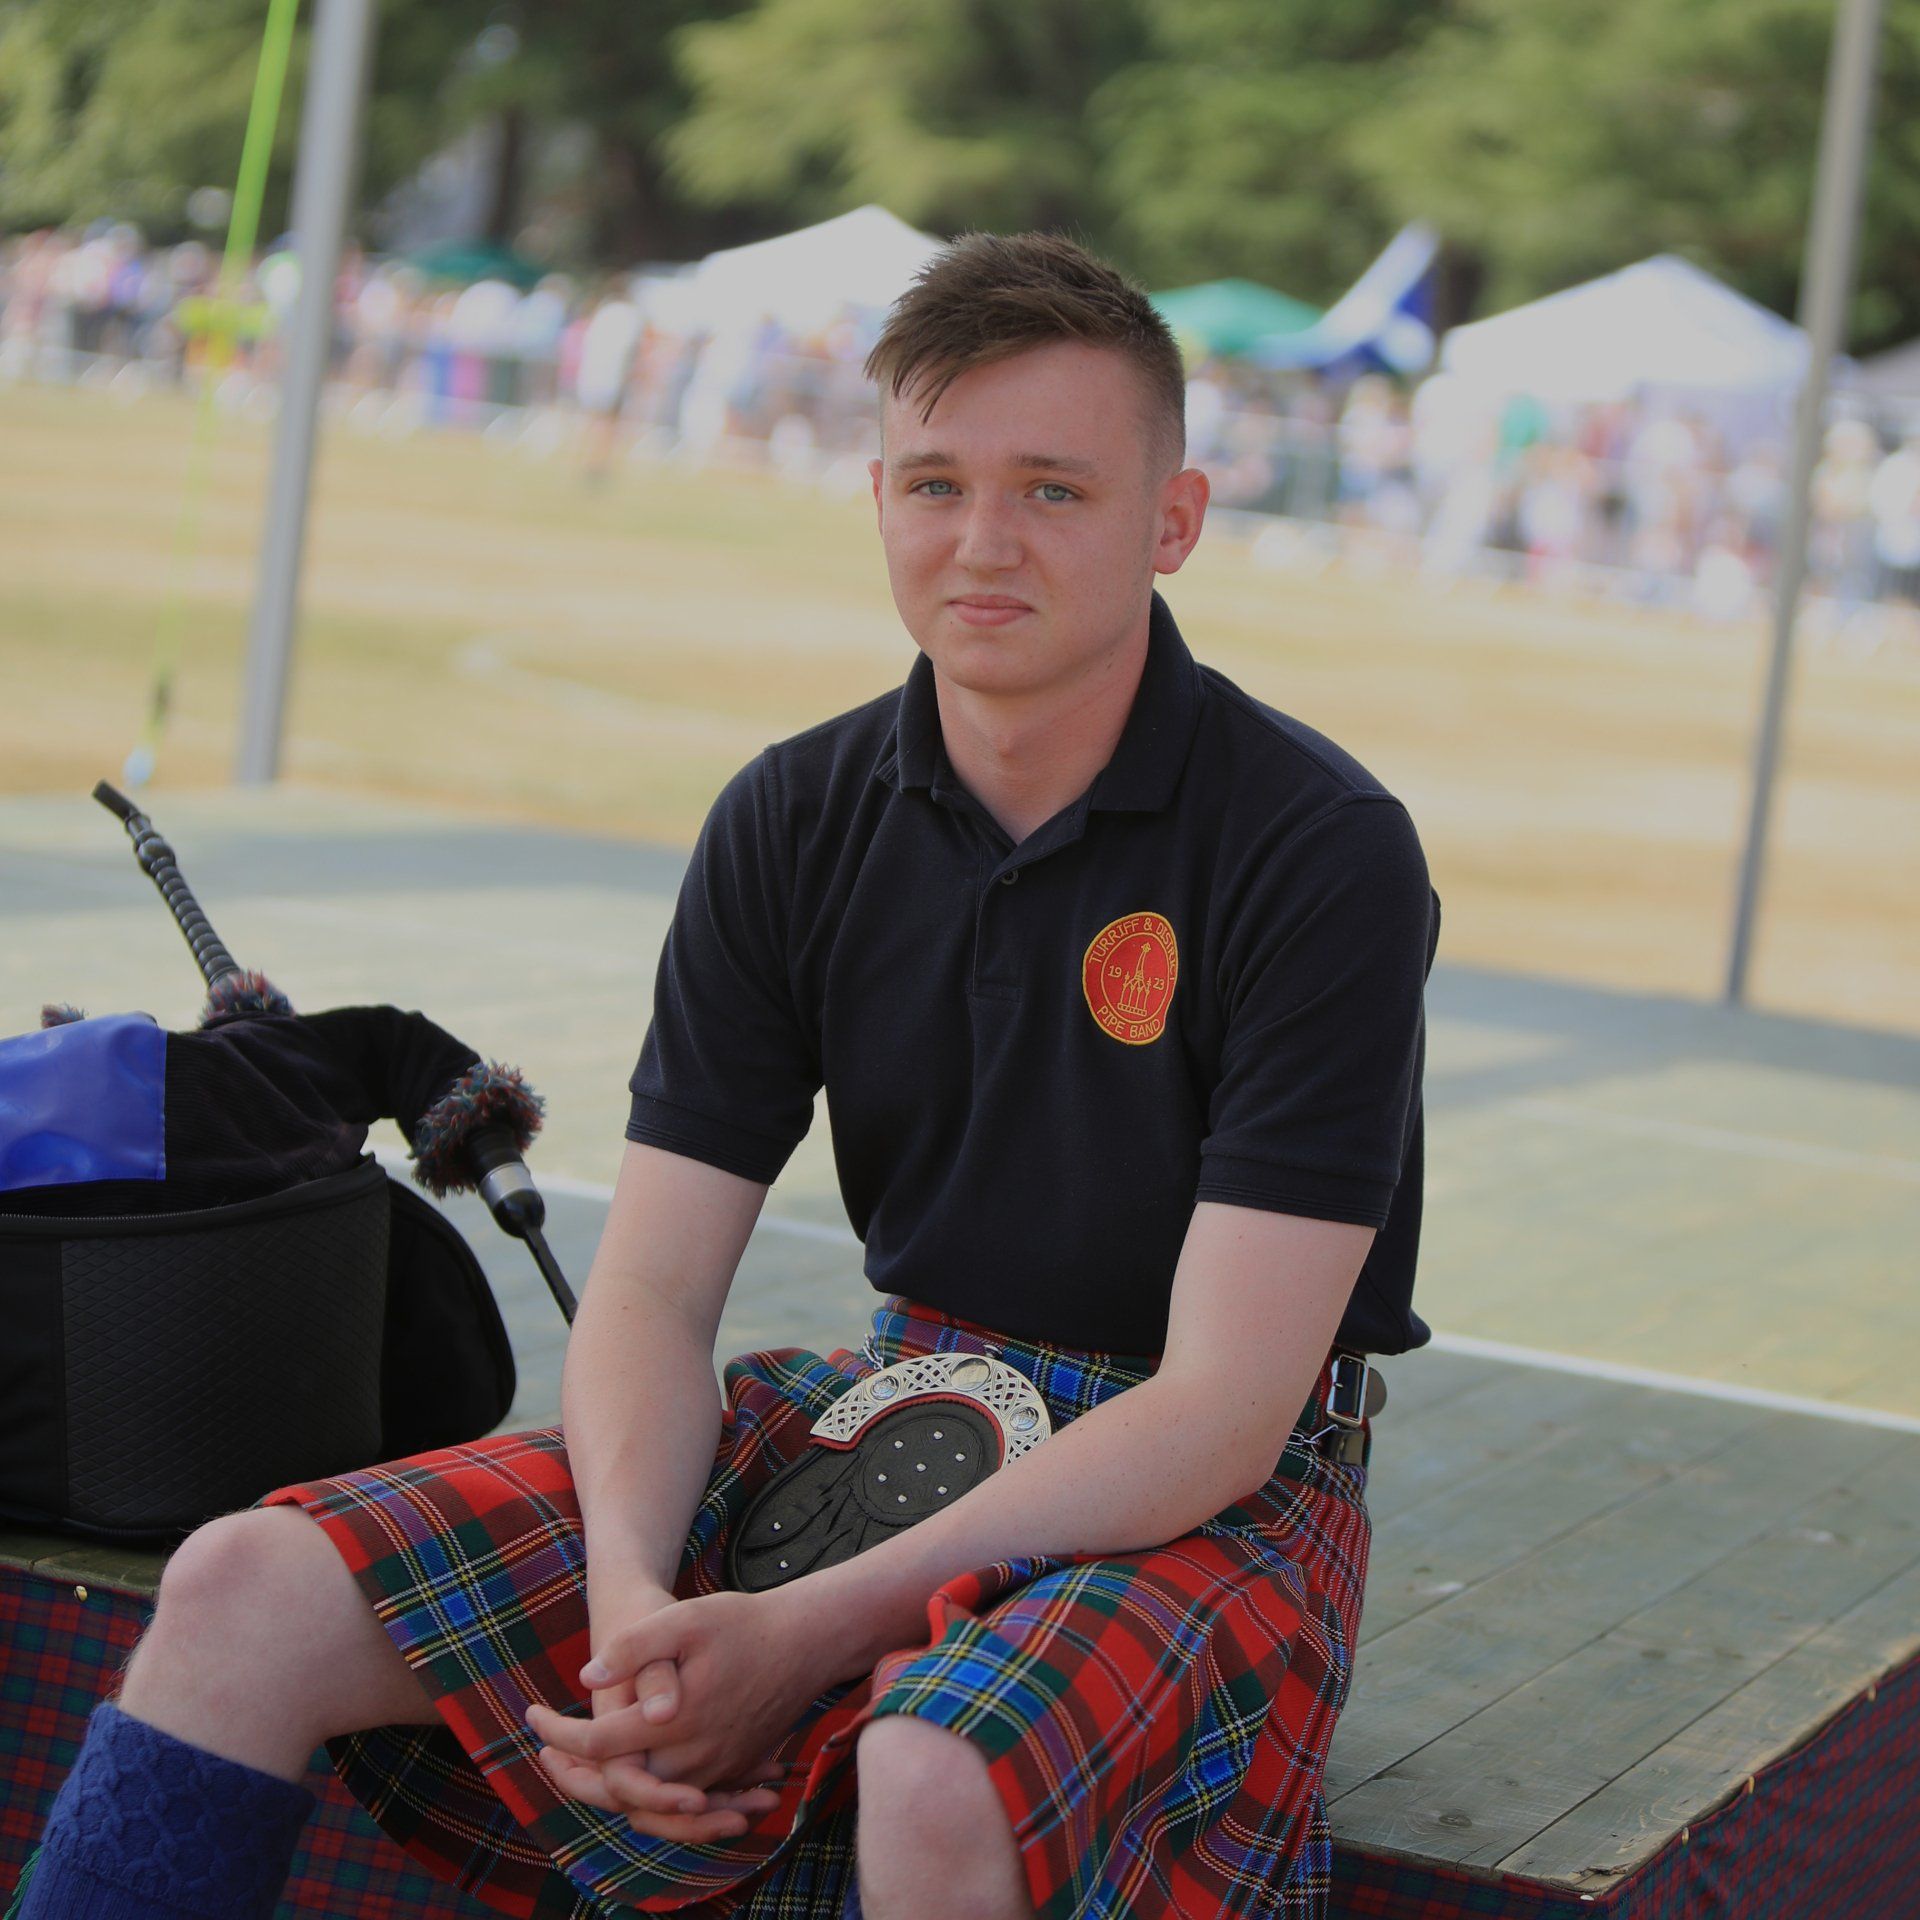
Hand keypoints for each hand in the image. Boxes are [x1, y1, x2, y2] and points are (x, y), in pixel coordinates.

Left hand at [527, 1585, 843, 1830]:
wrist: (807, 1643)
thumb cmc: (744, 1625)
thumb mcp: (687, 1617)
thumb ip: (636, 1647)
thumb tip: (588, 1675)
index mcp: (674, 1722)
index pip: (598, 1744)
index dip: (558, 1732)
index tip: (532, 1714)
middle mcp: (692, 1757)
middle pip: (616, 1789)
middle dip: (573, 1774)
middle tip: (543, 1751)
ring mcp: (713, 1769)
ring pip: (647, 1801)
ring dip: (606, 1786)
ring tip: (574, 1762)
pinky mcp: (728, 1769)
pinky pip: (678, 1798)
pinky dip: (645, 1793)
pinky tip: (627, 1767)